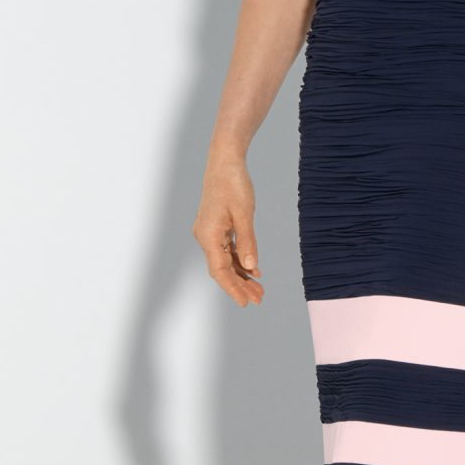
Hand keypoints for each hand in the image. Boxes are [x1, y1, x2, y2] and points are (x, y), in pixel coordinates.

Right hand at [194, 153, 264, 305]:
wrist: (224, 161)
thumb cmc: (233, 184)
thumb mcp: (244, 214)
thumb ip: (247, 242)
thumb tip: (251, 267)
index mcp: (208, 236)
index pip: (220, 271)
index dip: (233, 289)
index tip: (246, 303)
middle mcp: (205, 237)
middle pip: (222, 269)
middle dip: (240, 285)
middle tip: (260, 298)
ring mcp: (210, 232)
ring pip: (226, 261)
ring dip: (242, 274)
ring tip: (259, 288)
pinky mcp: (216, 227)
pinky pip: (227, 249)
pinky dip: (240, 260)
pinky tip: (254, 268)